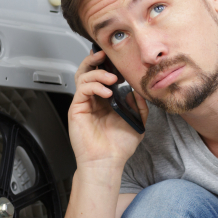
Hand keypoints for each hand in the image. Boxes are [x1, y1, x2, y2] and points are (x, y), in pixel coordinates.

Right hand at [68, 48, 148, 170]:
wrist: (107, 162)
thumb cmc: (118, 147)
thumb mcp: (138, 123)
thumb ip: (140, 106)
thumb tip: (138, 89)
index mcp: (106, 102)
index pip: (102, 76)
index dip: (106, 65)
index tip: (116, 58)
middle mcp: (93, 100)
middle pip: (88, 71)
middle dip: (95, 60)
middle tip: (105, 55)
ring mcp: (84, 104)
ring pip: (83, 77)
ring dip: (97, 73)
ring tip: (112, 78)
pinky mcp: (77, 109)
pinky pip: (82, 89)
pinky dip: (94, 86)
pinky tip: (106, 92)